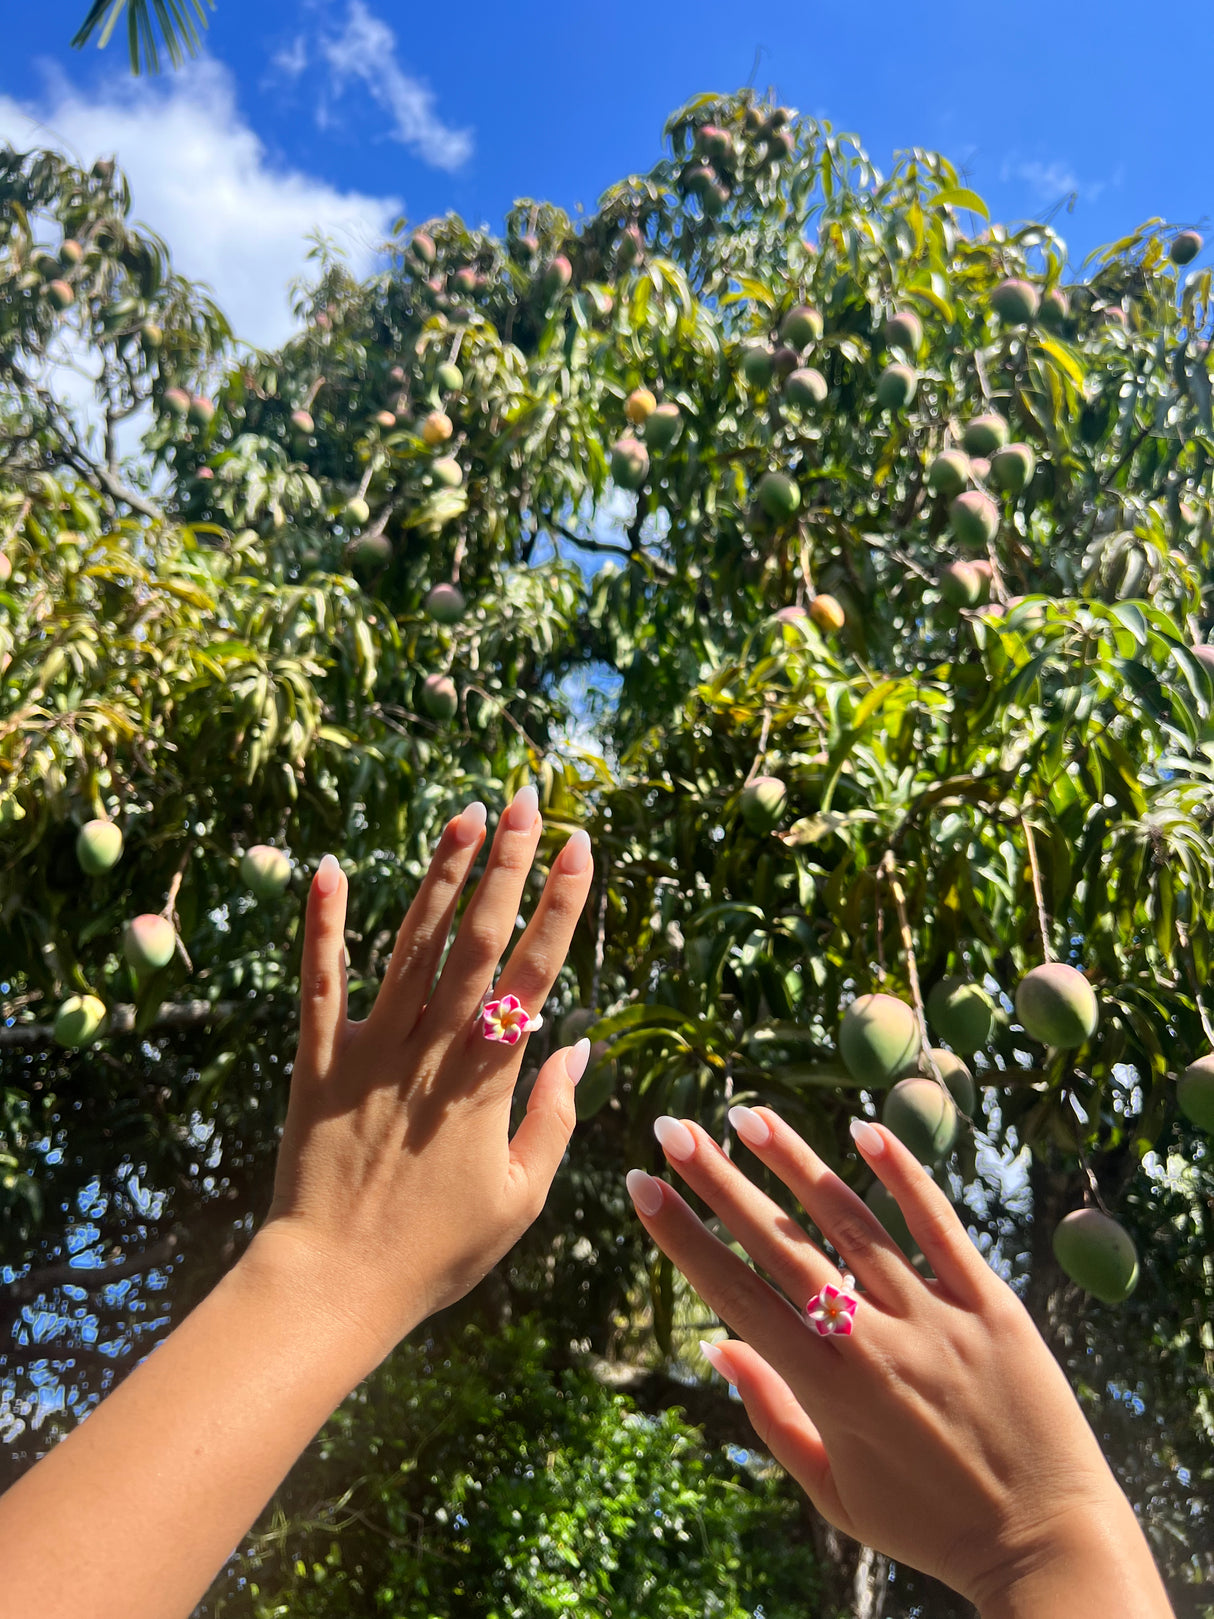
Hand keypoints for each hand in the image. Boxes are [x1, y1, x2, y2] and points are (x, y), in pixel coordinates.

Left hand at [249, 786, 594, 1363]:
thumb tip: (577, 1045)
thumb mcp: (520, 1197)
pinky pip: (318, 983)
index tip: (581, 846)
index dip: (561, 905)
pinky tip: (329, 868)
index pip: (534, 973)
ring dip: (439, 877)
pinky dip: (322, 925)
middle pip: (476, 941)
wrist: (334, 1284)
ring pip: (411, 947)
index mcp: (487, 1079)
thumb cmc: (437, 1250)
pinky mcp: (318, 1061)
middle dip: (505, 865)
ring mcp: (372, 1050)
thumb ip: (552, 1116)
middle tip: (525, 801)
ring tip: (463, 814)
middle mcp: (432, 1049)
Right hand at [628, 1108, 1133, 1610]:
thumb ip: (772, 1415)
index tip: (642, 1186)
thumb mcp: (834, 1492)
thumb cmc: (930, 1525)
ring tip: (748, 1114)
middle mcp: (874, 1345)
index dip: (683, 1237)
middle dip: (719, 1182)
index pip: (736, 1295)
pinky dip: (903, 1175)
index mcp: (828, 1391)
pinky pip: (940, 1227)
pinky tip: (865, 1129)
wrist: (1049, 1545)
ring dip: (794, 1163)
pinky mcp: (993, 1305)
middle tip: (674, 1130)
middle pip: (782, 1245)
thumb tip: (716, 1346)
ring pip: (853, 1222)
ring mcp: (936, 1318)